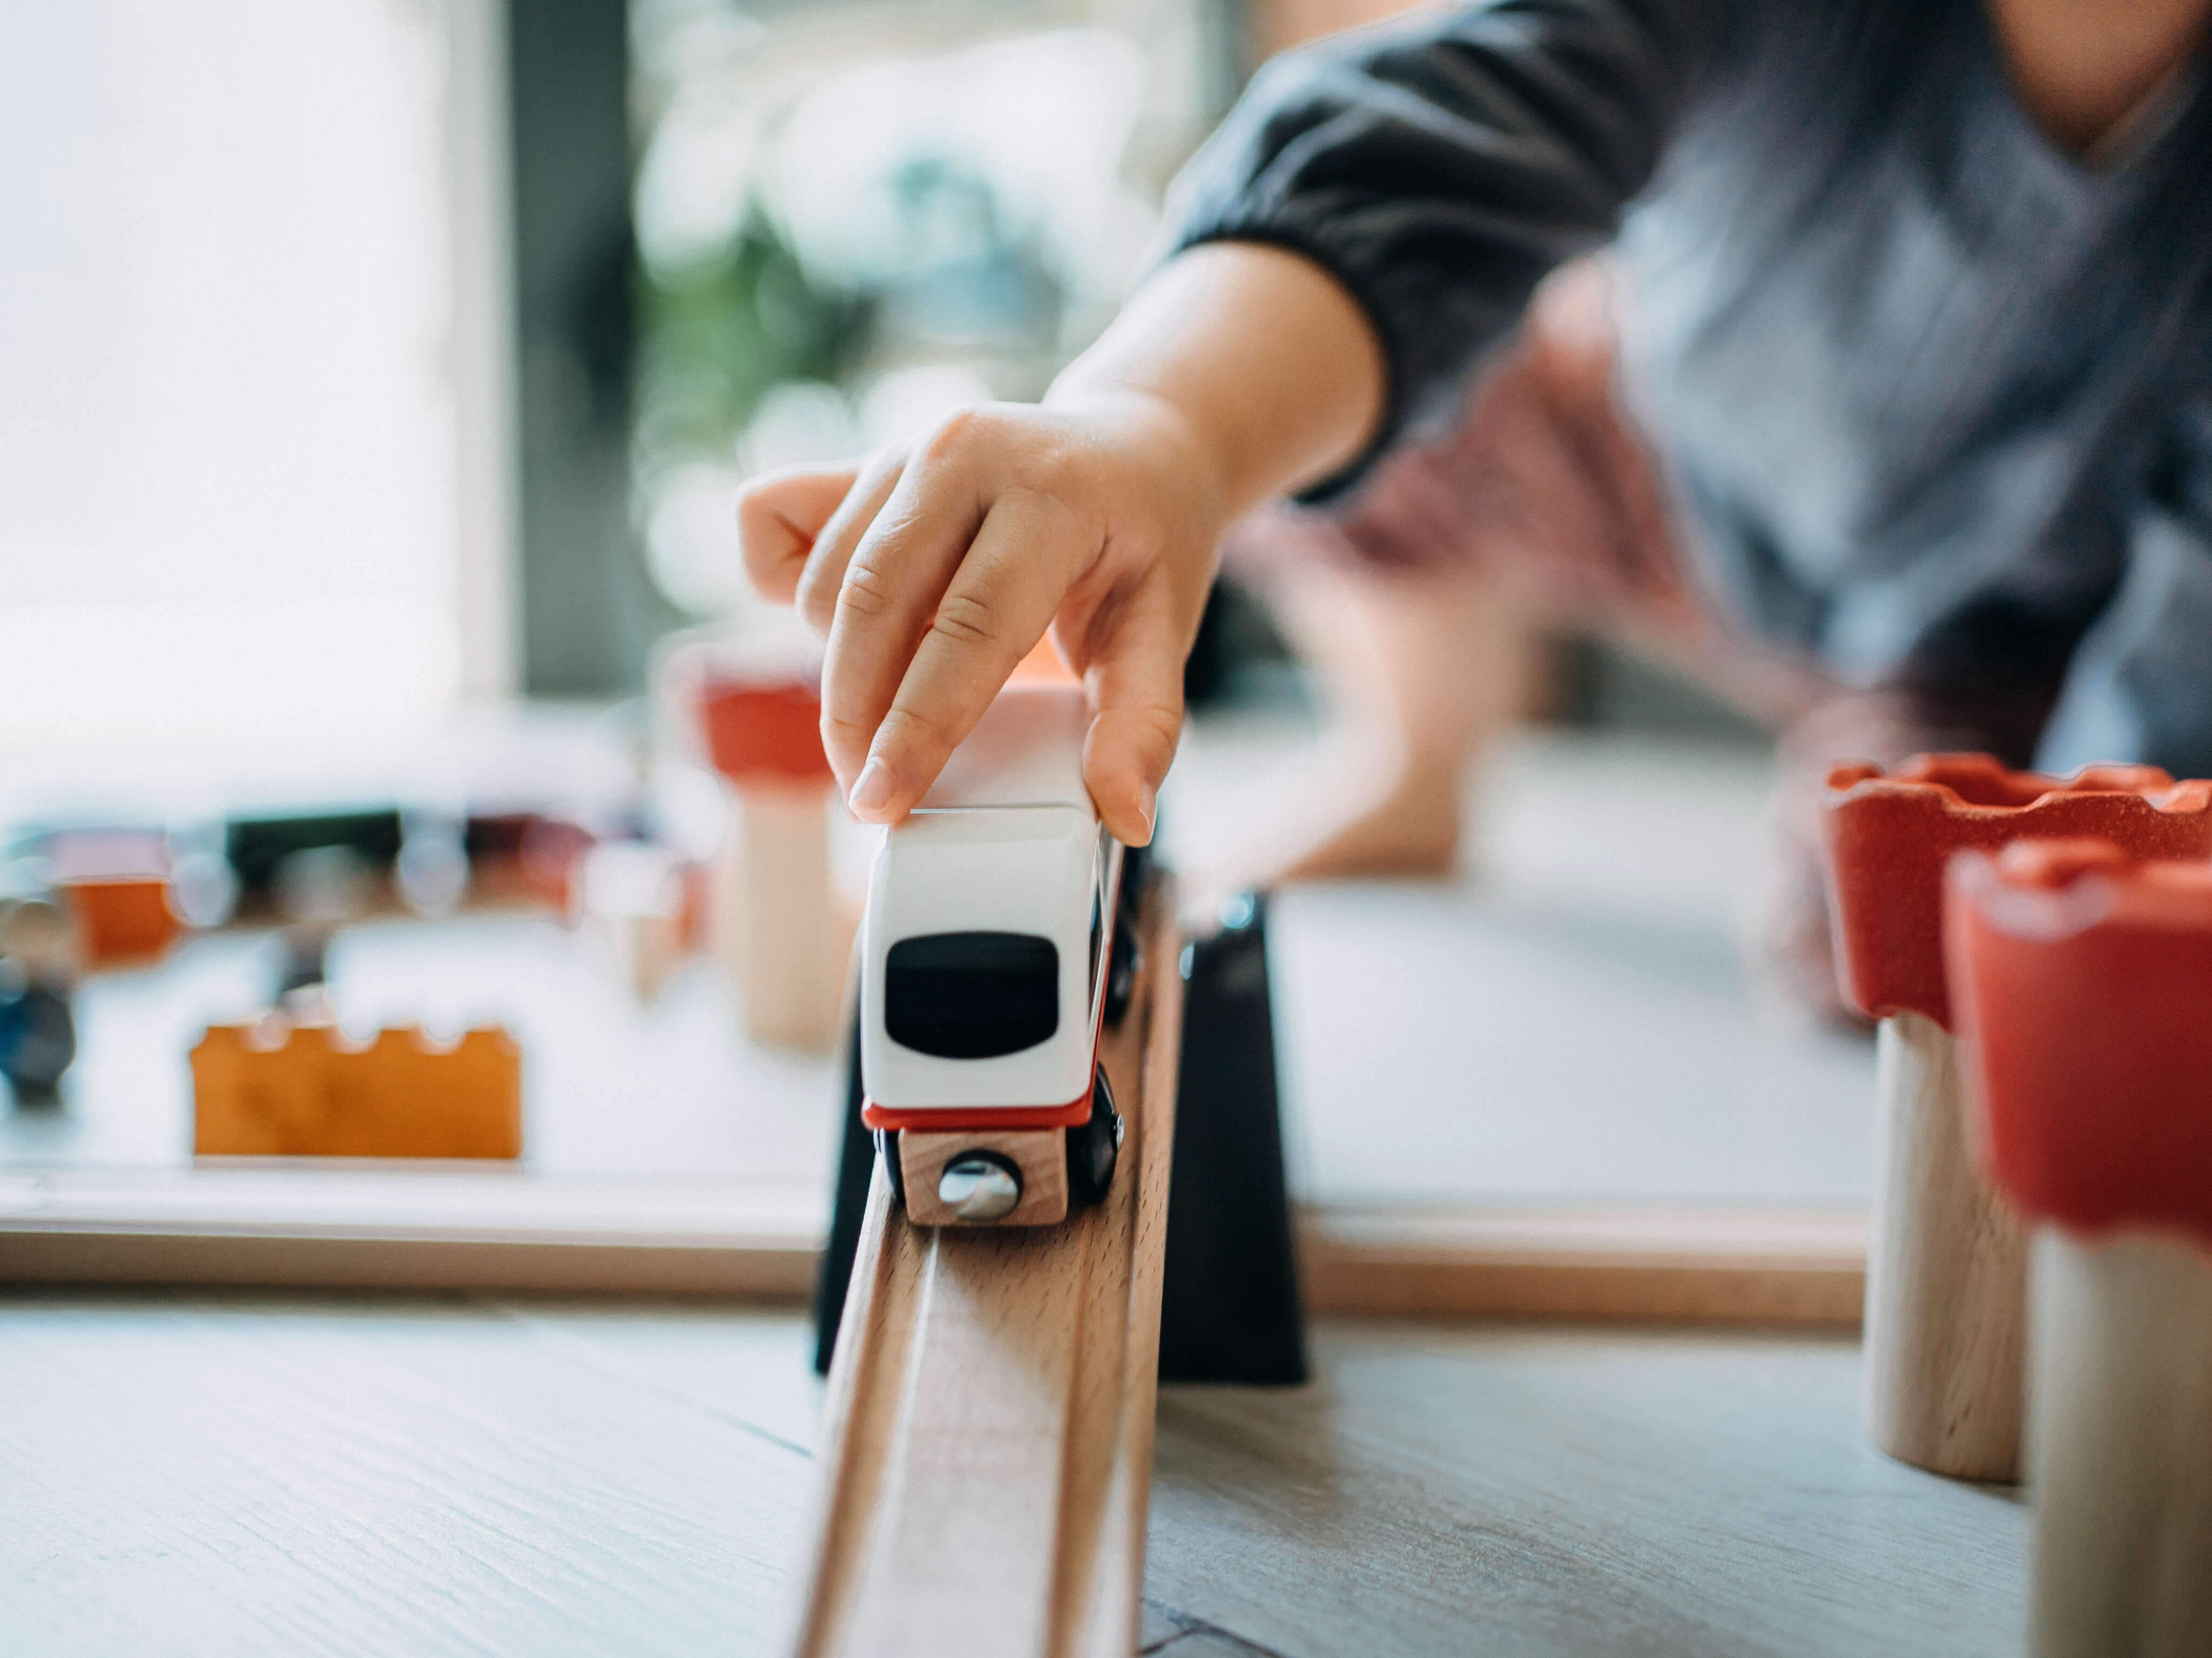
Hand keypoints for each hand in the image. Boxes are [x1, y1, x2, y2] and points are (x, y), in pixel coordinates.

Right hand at [737, 390, 1228, 844]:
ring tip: (891, 713)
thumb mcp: (1165, 631)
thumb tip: (1125, 818)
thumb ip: (1142, 727)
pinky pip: (773, 525)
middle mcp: (966, 454)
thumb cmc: (1145, 547)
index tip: (882, 802)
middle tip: (868, 795)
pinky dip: (791, 590)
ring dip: (841, 666)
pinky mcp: (857, 462)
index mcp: (1052, 494)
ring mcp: (904, 451)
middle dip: (856, 715)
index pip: (970, 624)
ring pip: (827, 582)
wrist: (1133, 450)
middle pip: (875, 602)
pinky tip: (852, 633)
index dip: (918, 723)